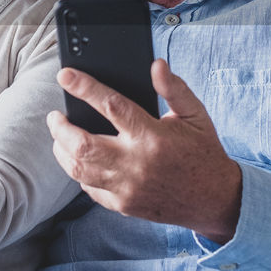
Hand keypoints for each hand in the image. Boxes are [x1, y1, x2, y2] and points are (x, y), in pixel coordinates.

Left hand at [47, 58, 241, 243]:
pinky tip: (80, 160)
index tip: (65, 76)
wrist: (214, 199)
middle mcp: (136, 163)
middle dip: (60, 127)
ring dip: (62, 150)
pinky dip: (79, 173)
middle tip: (55, 116)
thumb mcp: (195, 115)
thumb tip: (156, 65)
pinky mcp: (123, 205)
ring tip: (60, 136)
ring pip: (78, 169)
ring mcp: (127, 188)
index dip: (84, 87)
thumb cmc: (203, 152)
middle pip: (82, 144)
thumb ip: (174, 88)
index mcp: (153, 136)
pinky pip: (89, 189)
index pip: (111, 106)